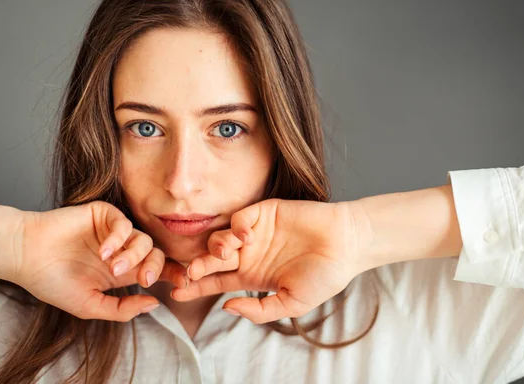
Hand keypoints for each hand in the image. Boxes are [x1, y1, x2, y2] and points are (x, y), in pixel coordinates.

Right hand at [13, 201, 186, 320]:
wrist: (25, 256)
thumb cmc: (53, 282)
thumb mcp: (88, 305)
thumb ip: (120, 309)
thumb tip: (154, 304)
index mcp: (123, 272)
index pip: (156, 270)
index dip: (172, 274)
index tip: (183, 282)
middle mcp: (123, 251)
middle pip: (156, 255)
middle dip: (157, 268)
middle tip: (146, 279)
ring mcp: (114, 232)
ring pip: (144, 240)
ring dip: (133, 256)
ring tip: (112, 267)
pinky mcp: (104, 215)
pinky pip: (125, 224)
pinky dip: (119, 238)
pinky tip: (103, 251)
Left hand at [171, 199, 371, 323]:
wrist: (347, 245)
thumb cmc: (325, 276)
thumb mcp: (292, 303)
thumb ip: (260, 311)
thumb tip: (227, 308)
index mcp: (254, 276)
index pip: (218, 283)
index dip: (197, 288)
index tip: (176, 294)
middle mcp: (250, 254)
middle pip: (213, 261)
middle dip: (197, 268)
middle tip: (188, 274)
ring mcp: (257, 233)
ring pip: (221, 239)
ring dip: (215, 248)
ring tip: (224, 256)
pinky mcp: (265, 213)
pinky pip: (240, 219)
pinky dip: (236, 228)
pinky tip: (246, 238)